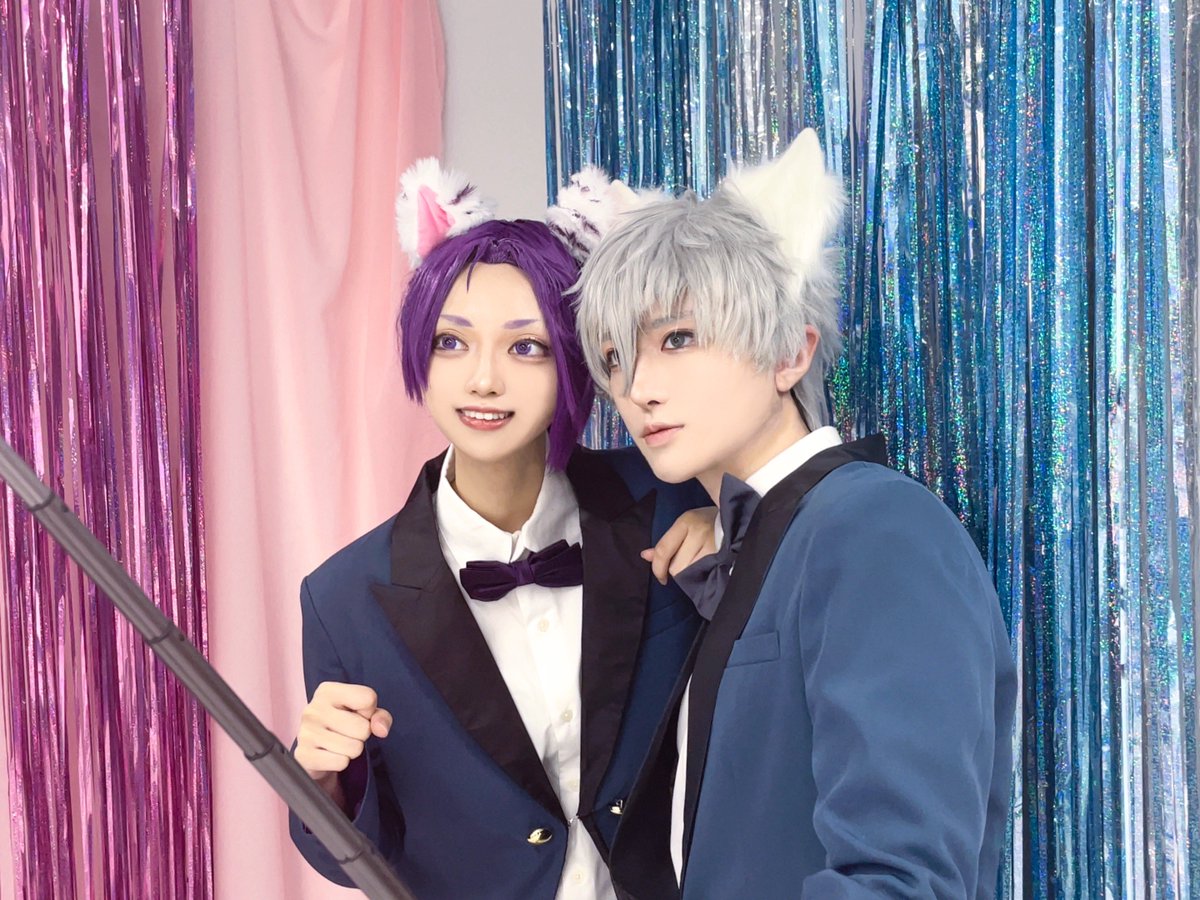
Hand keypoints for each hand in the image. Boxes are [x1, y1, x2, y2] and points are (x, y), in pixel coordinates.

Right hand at [294, 681, 391, 800]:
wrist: (315, 750)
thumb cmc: (343, 725)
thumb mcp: (364, 714)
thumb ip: (380, 716)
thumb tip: (381, 730)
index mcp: (327, 691)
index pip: (368, 698)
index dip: (370, 711)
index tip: (358, 714)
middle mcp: (313, 709)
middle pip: (363, 728)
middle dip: (362, 735)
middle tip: (348, 733)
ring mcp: (306, 732)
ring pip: (354, 747)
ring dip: (352, 750)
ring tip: (340, 744)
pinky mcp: (304, 756)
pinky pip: (341, 762)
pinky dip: (341, 762)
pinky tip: (330, 755)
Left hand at [641, 506, 717, 584]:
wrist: (738, 519)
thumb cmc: (707, 524)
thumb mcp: (685, 526)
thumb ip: (666, 543)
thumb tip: (645, 556)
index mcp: (686, 522)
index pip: (663, 550)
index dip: (658, 568)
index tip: (661, 578)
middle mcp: (698, 533)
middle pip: (676, 566)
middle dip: (677, 569)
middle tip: (688, 564)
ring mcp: (713, 545)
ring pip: (690, 572)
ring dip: (690, 574)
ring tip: (699, 565)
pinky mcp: (724, 557)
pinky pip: (704, 575)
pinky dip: (702, 576)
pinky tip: (705, 572)